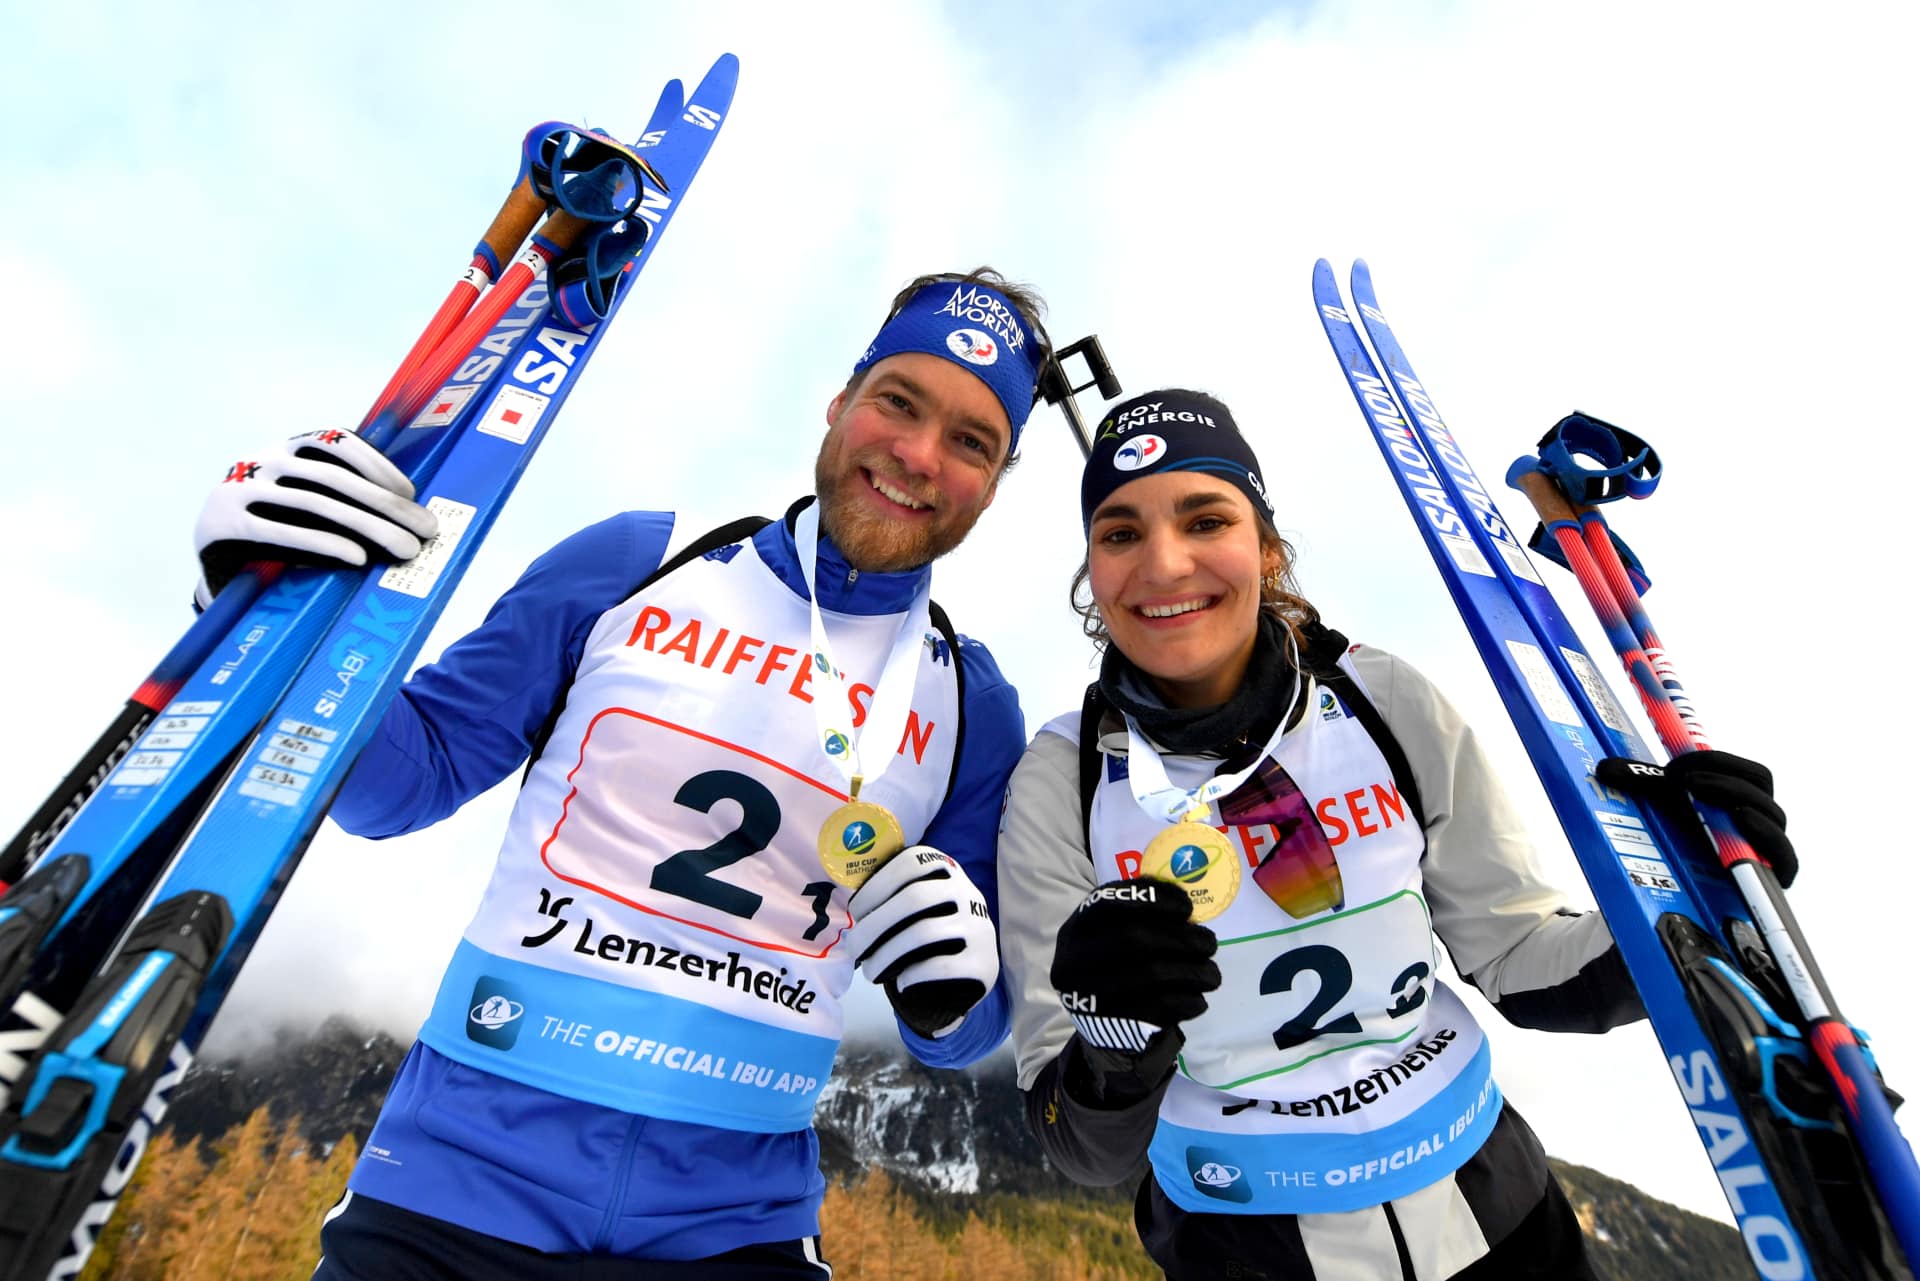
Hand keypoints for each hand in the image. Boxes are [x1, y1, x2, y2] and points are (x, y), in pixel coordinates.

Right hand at [193, 430, 439, 605]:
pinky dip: (324, 544)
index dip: (377, 464)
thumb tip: (407, 513)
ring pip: (315, 503)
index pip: (336, 442)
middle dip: (387, 504)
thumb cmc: (272, 530)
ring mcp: (239, 489)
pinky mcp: (225, 525)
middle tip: (426, 530)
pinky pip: (281, 532)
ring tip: (404, 549)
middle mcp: (260, 459)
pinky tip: (356, 558)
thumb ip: (338, 496)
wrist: (210, 561)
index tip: (411, 493)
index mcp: (283, 449)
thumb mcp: (300, 503)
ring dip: (369, 526)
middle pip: (334, 478)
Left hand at [847, 846, 997, 1038]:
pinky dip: (912, 975)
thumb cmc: (926, 930)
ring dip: (886, 955)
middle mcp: (969, 893)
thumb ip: (891, 893)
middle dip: (875, 925)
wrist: (967, 972)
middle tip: (854, 948)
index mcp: (949, 870)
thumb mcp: (916, 904)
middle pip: (915, 898)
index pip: (912, 863)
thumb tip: (848, 899)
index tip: (855, 911)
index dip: (878, 885)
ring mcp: (980, 928)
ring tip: (870, 971)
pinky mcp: (984, 963)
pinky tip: (900, 983)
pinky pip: (941, 966)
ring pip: (924, 933)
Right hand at [1050, 878, 1219, 1097]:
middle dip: (1180, 937)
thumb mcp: (1111, 936)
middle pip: (1133, 937)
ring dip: (1192, 971)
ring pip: (1150, 974)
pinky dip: (1187, 1001)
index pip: (1108, 902)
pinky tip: (1199, 998)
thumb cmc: (1116, 969)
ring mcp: (1090, 995)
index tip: (1186, 907)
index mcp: (1075, 929)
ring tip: (1212, 973)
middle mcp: (1074, 959)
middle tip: (1209, 942)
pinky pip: (1158, 1008)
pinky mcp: (1112, 1026)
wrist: (1103, 1028)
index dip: (1151, 898)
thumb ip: (1140, 916)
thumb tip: (1184, 905)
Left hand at [1597, 750, 1795, 886]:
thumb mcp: (1663, 806)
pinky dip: (1767, 838)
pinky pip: (1784, 860)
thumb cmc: (1680, 839)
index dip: (1717, 760)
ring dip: (1739, 799)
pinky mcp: (1770, 878)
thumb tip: (1604, 768)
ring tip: (1701, 793)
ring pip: (1773, 818)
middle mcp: (1762, 819)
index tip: (1677, 765)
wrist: (1682, 894)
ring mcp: (1767, 847)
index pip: (1749, 770)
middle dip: (1724, 777)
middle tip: (1684, 780)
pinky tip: (1742, 822)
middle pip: (1762, 786)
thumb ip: (1640, 783)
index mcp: (1744, 796)